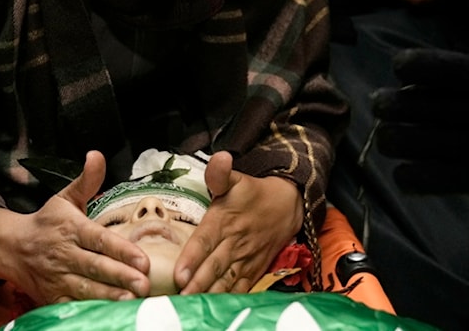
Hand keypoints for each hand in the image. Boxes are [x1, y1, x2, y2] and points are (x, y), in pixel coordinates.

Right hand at [0, 151, 150, 304]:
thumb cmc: (46, 223)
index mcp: (71, 228)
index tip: (143, 259)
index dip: (121, 250)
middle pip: (95, 267)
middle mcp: (64, 254)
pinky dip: (89, 310)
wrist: (11, 248)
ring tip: (131, 300)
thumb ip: (86, 180)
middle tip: (144, 284)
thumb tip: (97, 155)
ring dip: (108, 295)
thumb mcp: (64, 198)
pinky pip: (72, 305)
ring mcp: (57, 278)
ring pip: (85, 289)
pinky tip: (110, 313)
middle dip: (120, 276)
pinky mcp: (52, 297)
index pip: (99, 240)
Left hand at [174, 152, 302, 293]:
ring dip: (210, 295)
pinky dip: (229, 300)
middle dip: (197, 284)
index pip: (205, 241)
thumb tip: (220, 157)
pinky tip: (216, 310)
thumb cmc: (253, 193)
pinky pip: (241, 288)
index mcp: (224, 221)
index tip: (180, 274)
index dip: (193, 258)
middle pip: (214, 266)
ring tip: (193, 307)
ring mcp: (245, 258)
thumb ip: (220, 173)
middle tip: (181, 299)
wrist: (288, 205)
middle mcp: (234, 242)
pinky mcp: (254, 270)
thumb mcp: (236, 180)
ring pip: (226, 280)